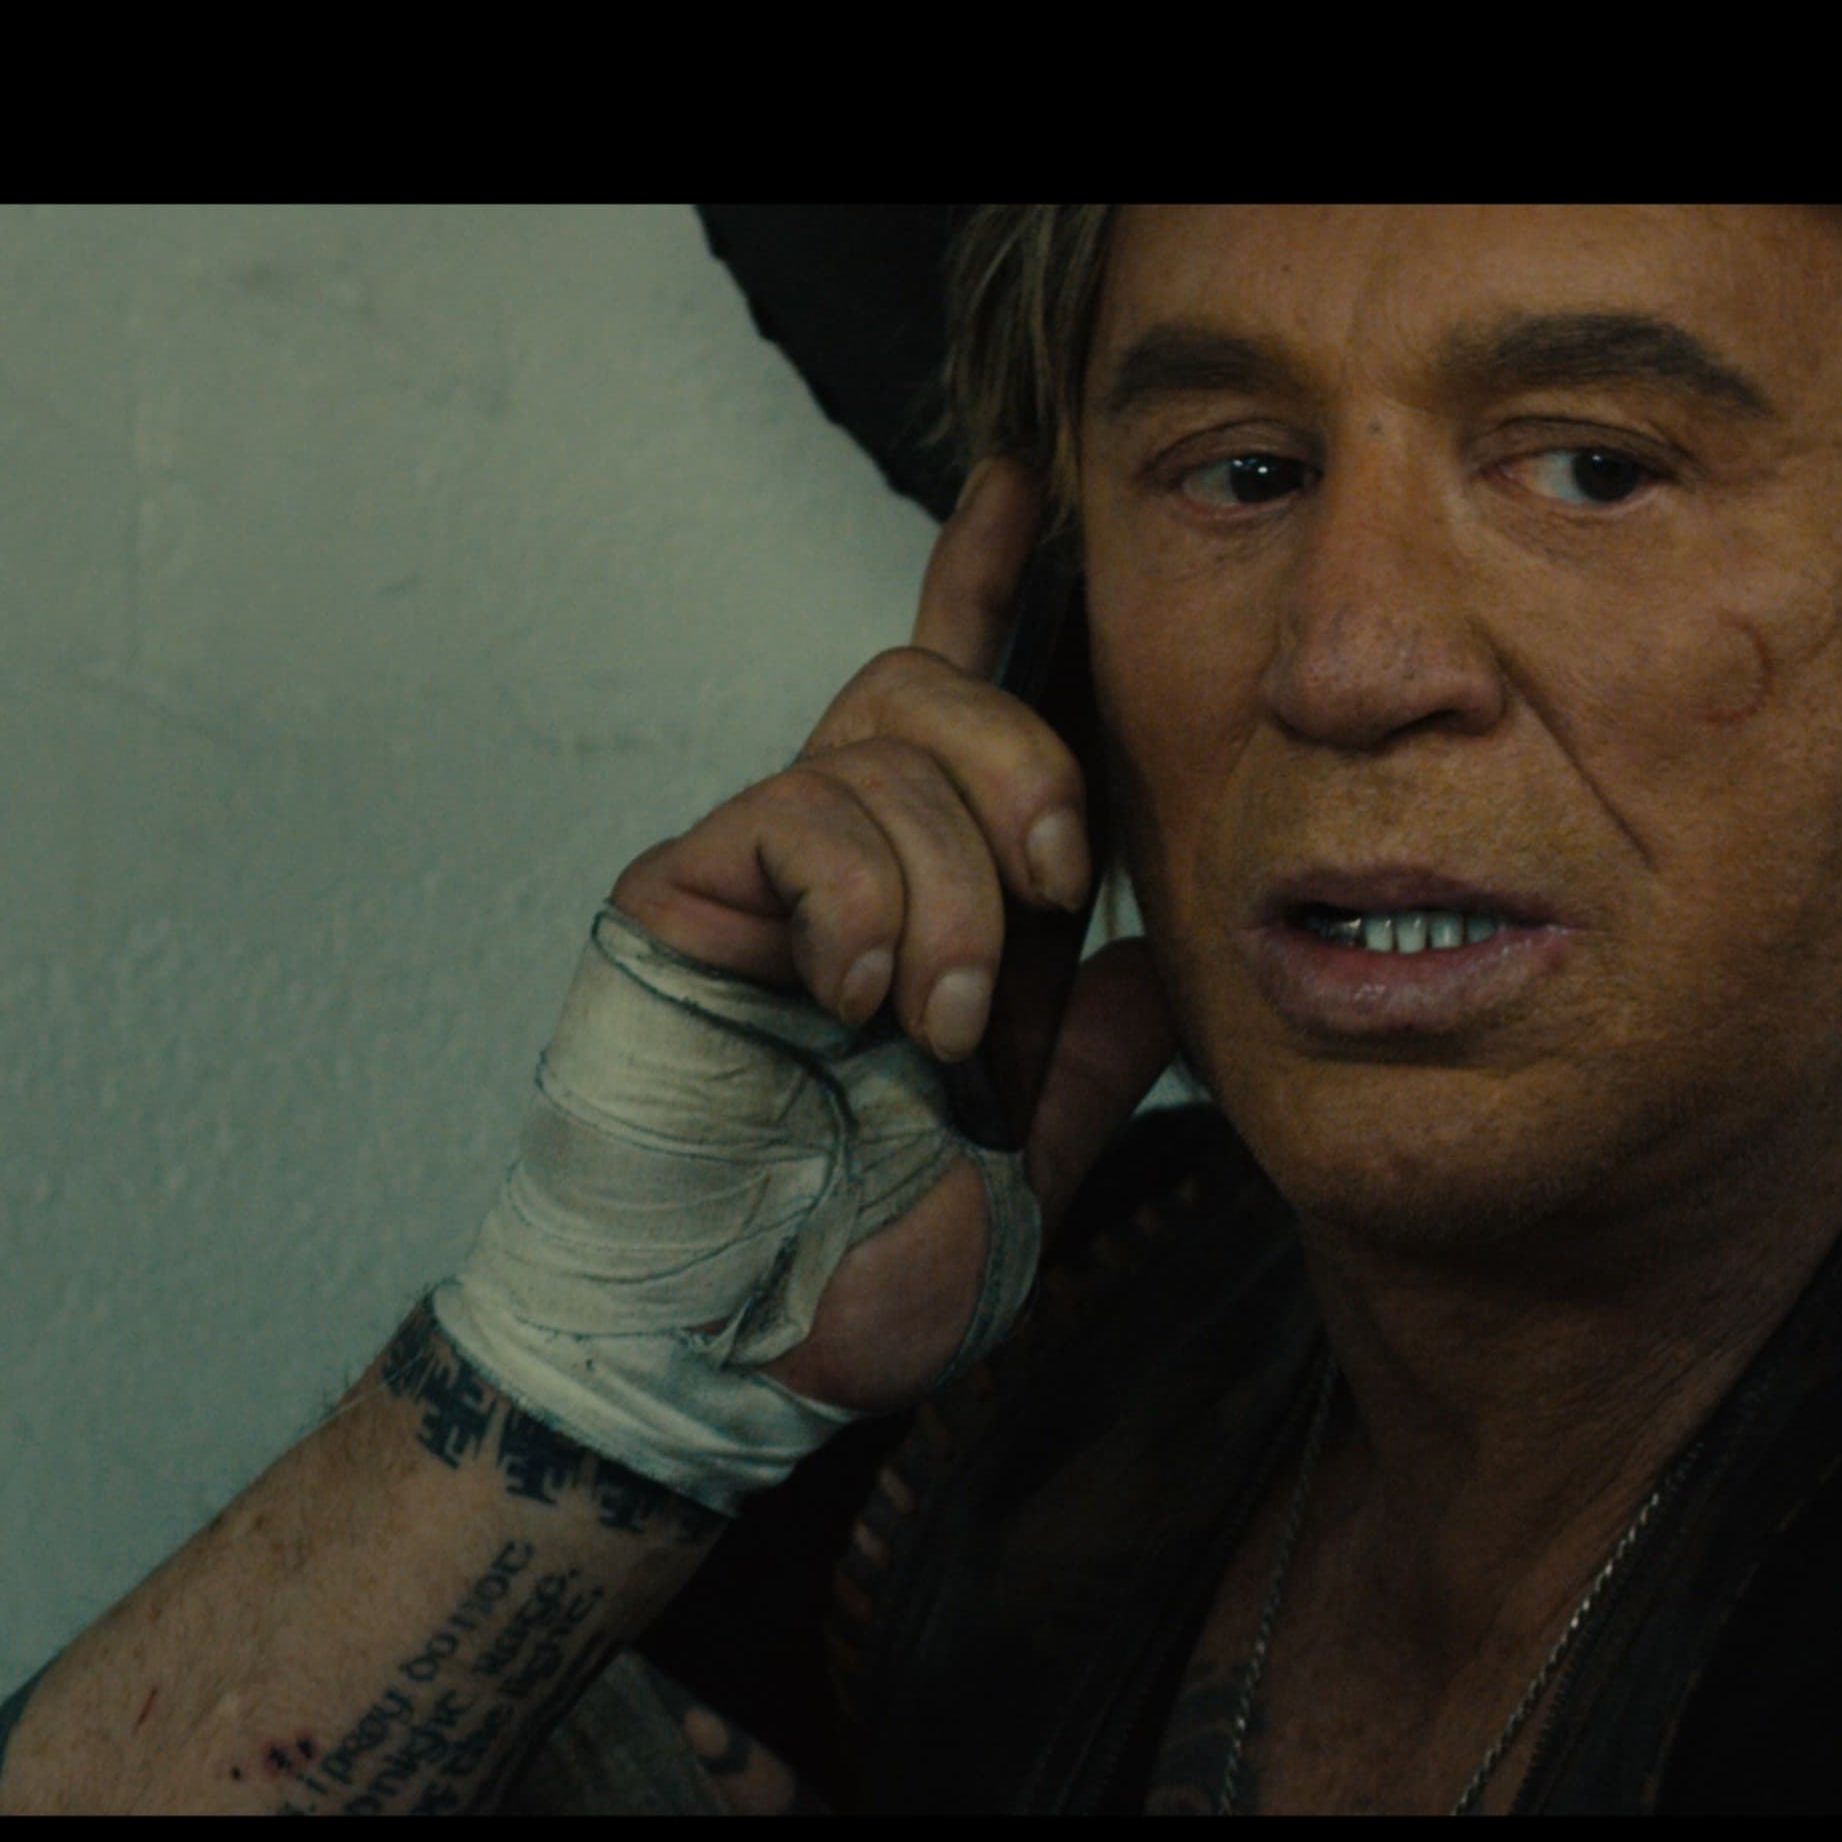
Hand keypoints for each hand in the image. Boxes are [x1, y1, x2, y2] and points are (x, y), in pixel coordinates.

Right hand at [607, 462, 1179, 1414]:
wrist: (735, 1354)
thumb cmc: (859, 1272)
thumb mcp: (1031, 1156)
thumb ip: (1093, 1045)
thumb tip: (1159, 951)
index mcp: (930, 900)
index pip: (962, 705)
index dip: (991, 587)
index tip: (1031, 487)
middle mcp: (843, 863)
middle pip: (929, 690)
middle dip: (1024, 769)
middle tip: (1052, 891)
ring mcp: (757, 874)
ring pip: (879, 754)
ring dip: (943, 891)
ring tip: (932, 1028)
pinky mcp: (682, 895)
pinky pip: (794, 813)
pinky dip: (854, 899)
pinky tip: (853, 998)